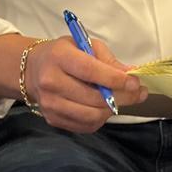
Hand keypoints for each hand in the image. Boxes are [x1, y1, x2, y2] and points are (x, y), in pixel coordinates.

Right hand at [25, 36, 147, 132]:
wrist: (33, 69)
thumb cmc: (64, 54)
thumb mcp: (84, 45)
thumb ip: (108, 60)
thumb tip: (131, 74)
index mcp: (59, 57)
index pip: (90, 71)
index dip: (115, 79)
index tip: (134, 82)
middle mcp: (51, 82)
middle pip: (93, 98)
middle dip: (122, 97)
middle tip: (138, 93)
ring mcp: (50, 104)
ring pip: (91, 116)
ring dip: (113, 110)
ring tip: (123, 99)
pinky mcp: (52, 119)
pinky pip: (85, 126)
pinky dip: (101, 118)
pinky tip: (105, 107)